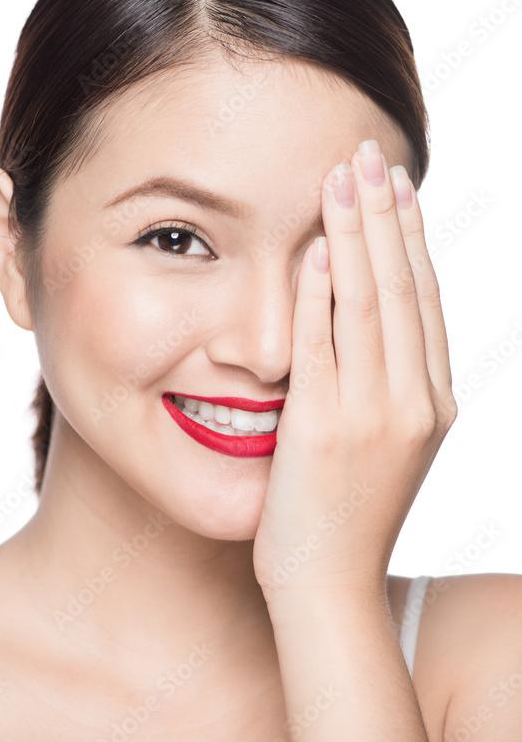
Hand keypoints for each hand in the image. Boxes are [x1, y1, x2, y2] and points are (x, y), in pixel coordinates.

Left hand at [252, 139, 457, 606]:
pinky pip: (323, 342)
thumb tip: (366, 320)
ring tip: (343, 177)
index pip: (423, 299)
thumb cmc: (346, 516)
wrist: (329, 589)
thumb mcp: (386, 444)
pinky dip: (319, 290)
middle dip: (386, 215)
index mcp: (431, 402)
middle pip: (401, 286)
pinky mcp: (323, 426)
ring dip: (355, 233)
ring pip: (368, 302)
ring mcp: (373, 413)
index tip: (396, 187)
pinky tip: (312, 245)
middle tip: (370, 155)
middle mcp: (413, 400)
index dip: (410, 237)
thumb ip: (384, 383)